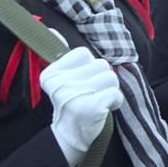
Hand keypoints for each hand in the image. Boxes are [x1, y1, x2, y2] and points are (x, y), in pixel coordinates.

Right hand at [40, 47, 122, 166]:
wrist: (69, 136)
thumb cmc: (71, 103)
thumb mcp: (62, 79)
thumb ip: (61, 55)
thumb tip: (53, 29)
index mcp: (51, 73)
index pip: (84, 53)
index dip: (89, 67)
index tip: (81, 82)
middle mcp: (60, 83)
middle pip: (101, 64)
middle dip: (102, 79)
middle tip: (91, 94)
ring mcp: (75, 95)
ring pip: (111, 76)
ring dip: (110, 90)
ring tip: (98, 101)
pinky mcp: (90, 107)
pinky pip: (116, 93)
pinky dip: (115, 101)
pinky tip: (104, 109)